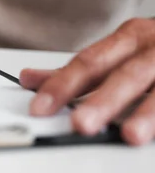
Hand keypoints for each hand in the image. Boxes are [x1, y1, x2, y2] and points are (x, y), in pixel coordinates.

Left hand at [20, 18, 154, 145]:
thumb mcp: (120, 51)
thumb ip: (79, 69)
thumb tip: (30, 79)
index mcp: (129, 37)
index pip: (88, 62)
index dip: (63, 85)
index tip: (40, 107)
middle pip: (125, 74)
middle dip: (102, 100)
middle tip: (80, 124)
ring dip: (147, 112)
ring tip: (130, 135)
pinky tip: (153, 133)